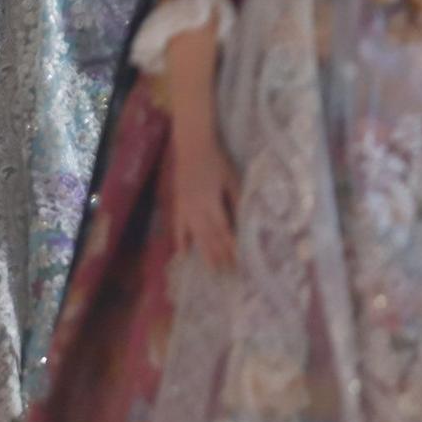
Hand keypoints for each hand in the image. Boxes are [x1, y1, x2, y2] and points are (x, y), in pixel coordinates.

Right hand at [171, 123, 238, 270]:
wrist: (192, 147)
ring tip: (212, 270)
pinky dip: (180, 241)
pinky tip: (183, 254)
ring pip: (195, 236)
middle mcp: (196, 210)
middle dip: (220, 256)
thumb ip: (236, 200)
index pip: (224, 230)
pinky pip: (178, 228)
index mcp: (211, 203)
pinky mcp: (177, 206)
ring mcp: (184, 209)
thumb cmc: (216, 161)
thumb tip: (244, 220)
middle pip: (210, 238)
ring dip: (204, 253)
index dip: (231, 247)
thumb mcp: (232, 179)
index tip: (240, 261)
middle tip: (229, 274)